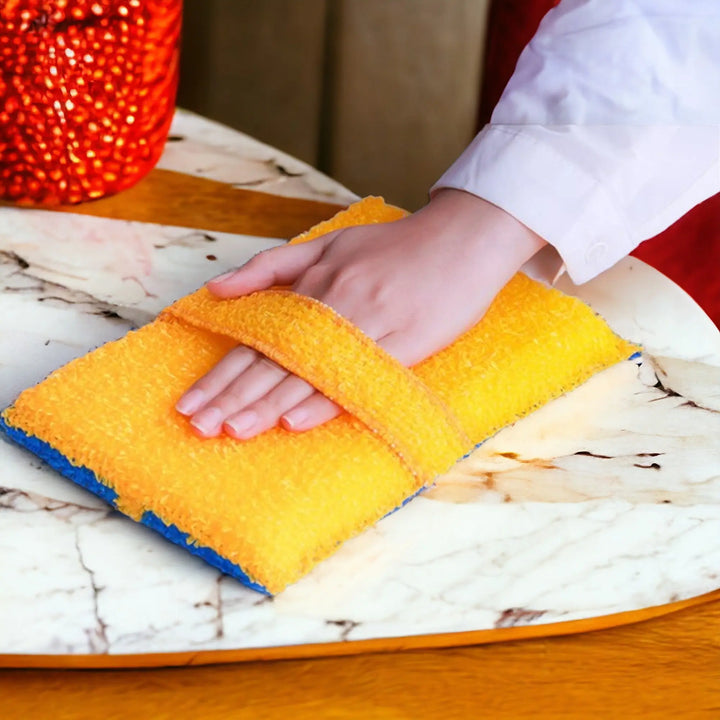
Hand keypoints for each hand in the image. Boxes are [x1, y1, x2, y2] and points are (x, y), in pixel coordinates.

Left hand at [175, 189, 545, 438]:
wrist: (461, 240)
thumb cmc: (393, 245)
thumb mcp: (328, 243)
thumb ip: (272, 266)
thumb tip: (218, 290)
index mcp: (311, 289)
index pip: (255, 342)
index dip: (221, 376)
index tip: (190, 404)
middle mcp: (331, 310)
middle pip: (272, 363)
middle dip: (232, 398)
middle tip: (198, 426)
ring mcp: (366, 328)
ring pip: (306, 374)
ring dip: (266, 405)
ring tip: (232, 431)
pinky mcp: (401, 345)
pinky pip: (354, 377)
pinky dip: (324, 400)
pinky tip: (294, 420)